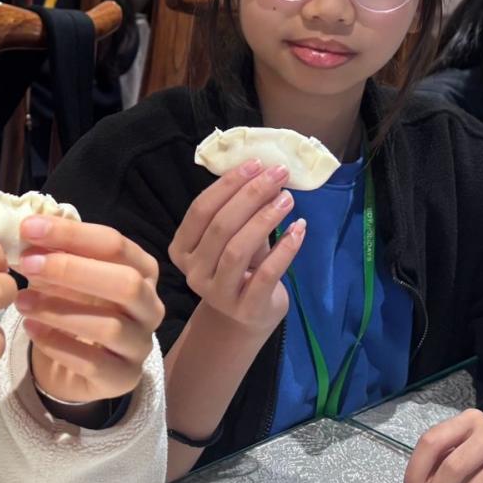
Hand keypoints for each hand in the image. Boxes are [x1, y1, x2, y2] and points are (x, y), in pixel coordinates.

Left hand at [14, 215, 162, 406]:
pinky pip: (93, 363)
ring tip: (21, 301)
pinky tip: (31, 329)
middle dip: (73, 270)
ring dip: (59, 310)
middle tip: (27, 263)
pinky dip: (58, 345)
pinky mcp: (124, 378)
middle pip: (125, 283)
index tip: (28, 228)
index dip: (71, 234)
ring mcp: (140, 345)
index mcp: (142, 270)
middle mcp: (150, 306)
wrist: (78, 365)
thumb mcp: (66, 276)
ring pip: (110, 327)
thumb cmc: (75, 307)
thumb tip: (28, 231)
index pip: (115, 244)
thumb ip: (54, 253)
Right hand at [168, 159, 303, 336]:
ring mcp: (217, 293)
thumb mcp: (233, 238)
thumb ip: (243, 211)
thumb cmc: (240, 269)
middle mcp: (193, 272)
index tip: (256, 163)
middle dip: (250, 195)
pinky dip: (284, 249)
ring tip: (288, 199)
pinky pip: (265, 275)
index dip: (227, 184)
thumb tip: (267, 172)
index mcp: (182, 248)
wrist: (246, 318)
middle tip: (279, 175)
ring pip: (237, 249)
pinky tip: (299, 229)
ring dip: (265, 219)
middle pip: (220, 227)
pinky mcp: (246, 309)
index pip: (200, 210)